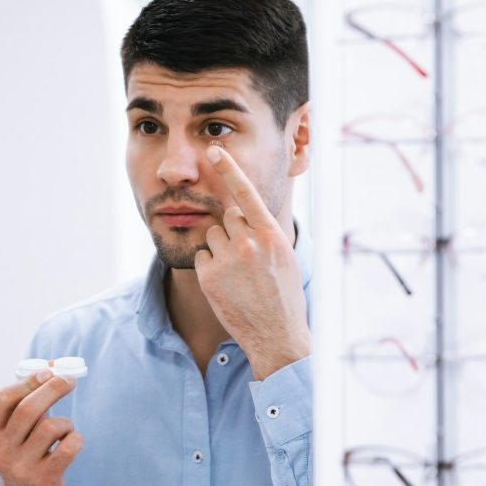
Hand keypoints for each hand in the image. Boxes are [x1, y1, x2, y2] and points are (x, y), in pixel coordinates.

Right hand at [0, 371, 81, 485]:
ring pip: (50, 427)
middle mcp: (1, 451)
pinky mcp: (43, 480)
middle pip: (28, 409)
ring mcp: (20, 467)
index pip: (2, 399)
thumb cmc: (25, 456)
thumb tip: (52, 367)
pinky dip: (76, 439)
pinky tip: (72, 444)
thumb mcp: (14, 434)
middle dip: (53, 388)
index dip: (27, 381)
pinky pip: (67, 448)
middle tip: (70, 379)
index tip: (48, 370)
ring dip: (66, 422)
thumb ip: (25, 405)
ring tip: (66, 430)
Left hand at [194, 145, 310, 380]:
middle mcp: (249, 243)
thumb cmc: (283, 295)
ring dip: (219, 248)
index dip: (230, 169)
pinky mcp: (209, 276)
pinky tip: (226, 284)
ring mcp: (228, 260)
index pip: (247, 193)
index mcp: (271, 235)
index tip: (215, 151)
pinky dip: (209, 267)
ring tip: (238, 273)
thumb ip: (264, 232)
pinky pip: (202, 256)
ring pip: (212, 235)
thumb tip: (245, 213)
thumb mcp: (284, 257)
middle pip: (227, 216)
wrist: (276, 335)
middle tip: (246, 257)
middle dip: (232, 230)